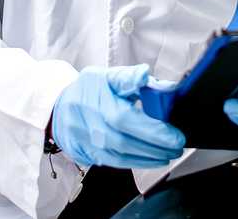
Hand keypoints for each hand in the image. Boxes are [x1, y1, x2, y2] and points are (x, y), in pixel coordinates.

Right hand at [51, 64, 184, 168]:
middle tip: (178, 146)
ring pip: (122, 156)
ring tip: (169, 154)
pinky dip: (136, 163)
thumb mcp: (107, 75)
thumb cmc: (88, 90)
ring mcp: (89, 143)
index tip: (175, 135)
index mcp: (100, 102)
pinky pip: (115, 163)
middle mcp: (93, 125)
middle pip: (127, 142)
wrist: (59, 108)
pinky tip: (152, 159)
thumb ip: (129, 76)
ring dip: (150, 158)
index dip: (153, 131)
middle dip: (157, 147)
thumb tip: (145, 74)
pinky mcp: (89, 155)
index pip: (128, 120)